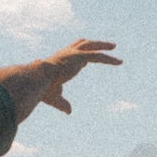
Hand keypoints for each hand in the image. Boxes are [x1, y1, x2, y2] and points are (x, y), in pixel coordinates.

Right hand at [0, 39, 120, 122]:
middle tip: (108, 46)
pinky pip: (97, 56)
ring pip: (92, 47)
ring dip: (104, 47)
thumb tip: (69, 112)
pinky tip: (119, 62)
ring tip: (114, 48)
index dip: (82, 55)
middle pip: (83, 44)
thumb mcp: (55, 97)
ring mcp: (73, 54)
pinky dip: (109, 58)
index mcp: (59, 60)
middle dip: (95, 44)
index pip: (72, 53)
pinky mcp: (78, 57)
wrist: (37, 80)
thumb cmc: (42, 89)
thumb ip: (63, 103)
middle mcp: (66, 54)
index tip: (88, 59)